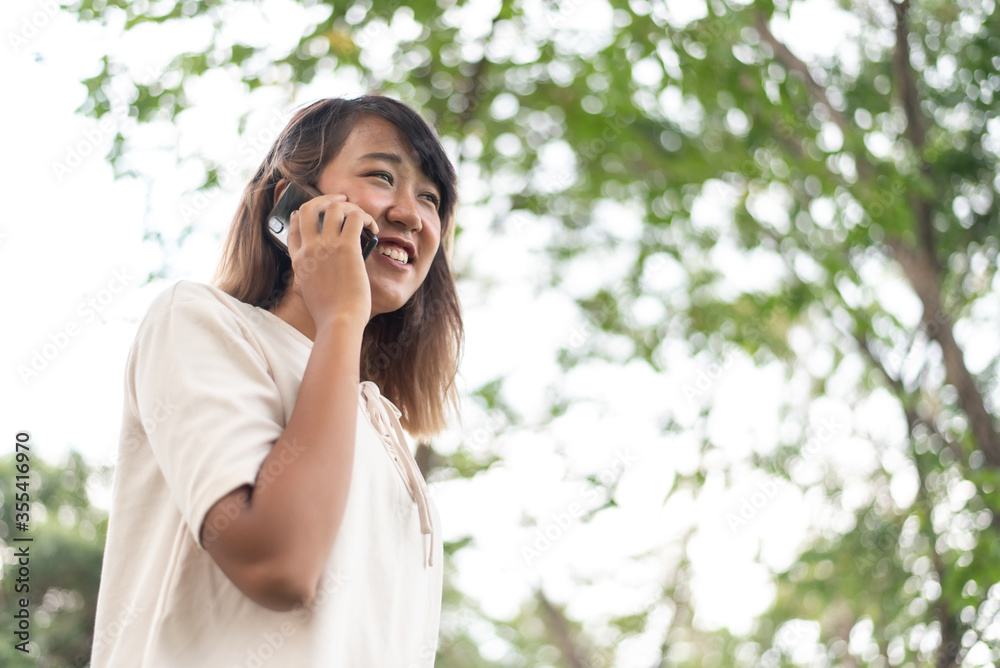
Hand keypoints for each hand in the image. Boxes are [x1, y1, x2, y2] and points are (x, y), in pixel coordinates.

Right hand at [285, 194, 379, 330]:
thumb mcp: (310, 295)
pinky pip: (356, 218)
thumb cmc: (331, 315)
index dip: (299, 216)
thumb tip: (320, 276)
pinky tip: (373, 227)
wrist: (338, 322)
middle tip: (340, 201)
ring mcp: (326, 246)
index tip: (306, 212)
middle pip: (308, 209)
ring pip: (333, 208)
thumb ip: (310, 281)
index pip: (292, 230)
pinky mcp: (346, 247)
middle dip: (324, 199)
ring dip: (350, 207)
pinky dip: (366, 217)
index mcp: (298, 262)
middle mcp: (309, 249)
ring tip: (361, 215)